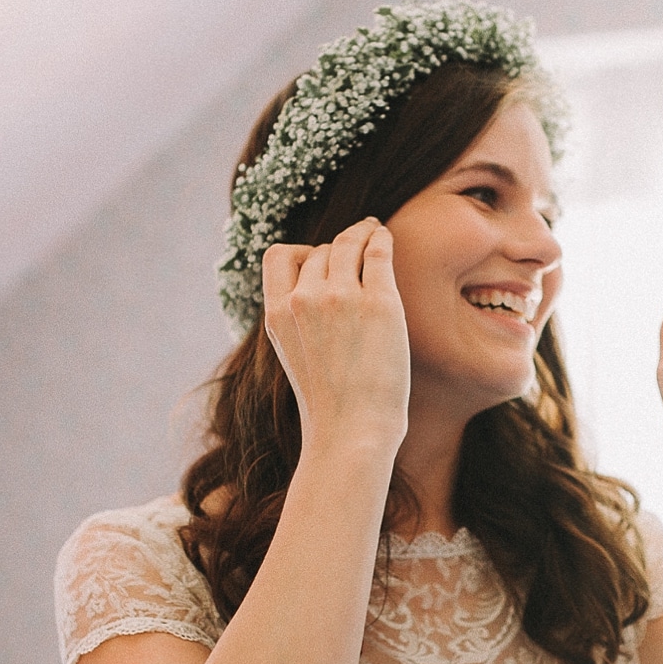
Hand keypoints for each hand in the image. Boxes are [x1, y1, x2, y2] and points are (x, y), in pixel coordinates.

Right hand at [263, 219, 409, 452]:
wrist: (352, 431)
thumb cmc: (329, 403)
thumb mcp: (294, 355)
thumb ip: (297, 318)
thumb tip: (313, 287)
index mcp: (277, 314)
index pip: (279, 256)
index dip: (301, 252)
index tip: (320, 260)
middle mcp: (304, 300)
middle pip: (320, 250)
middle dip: (339, 248)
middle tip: (357, 246)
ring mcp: (341, 298)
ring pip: (348, 243)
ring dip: (361, 234)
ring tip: (373, 232)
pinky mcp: (380, 302)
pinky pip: (378, 250)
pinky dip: (381, 237)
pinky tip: (385, 238)